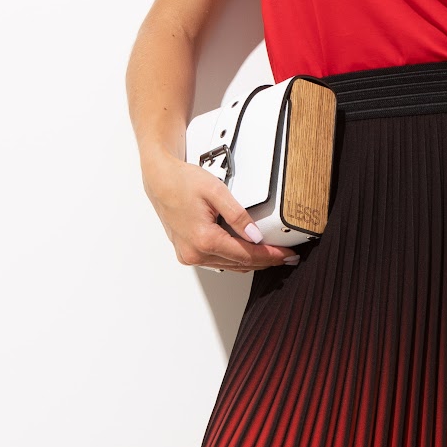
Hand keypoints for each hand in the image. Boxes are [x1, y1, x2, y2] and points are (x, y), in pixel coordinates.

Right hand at [143, 155, 298, 271]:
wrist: (160, 181)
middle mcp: (194, 252)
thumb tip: (255, 235)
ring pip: (229, 265)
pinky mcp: (187, 254)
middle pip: (239, 264)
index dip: (270, 256)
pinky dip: (234, 259)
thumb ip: (238, 215)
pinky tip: (247, 253)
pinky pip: (217, 262)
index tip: (286, 255)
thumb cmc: (182, 182)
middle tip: (286, 258)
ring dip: (251, 262)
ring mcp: (189, 255)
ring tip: (272, 256)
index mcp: (203, 239)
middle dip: (265, 261)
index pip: (246, 255)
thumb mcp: (216, 192)